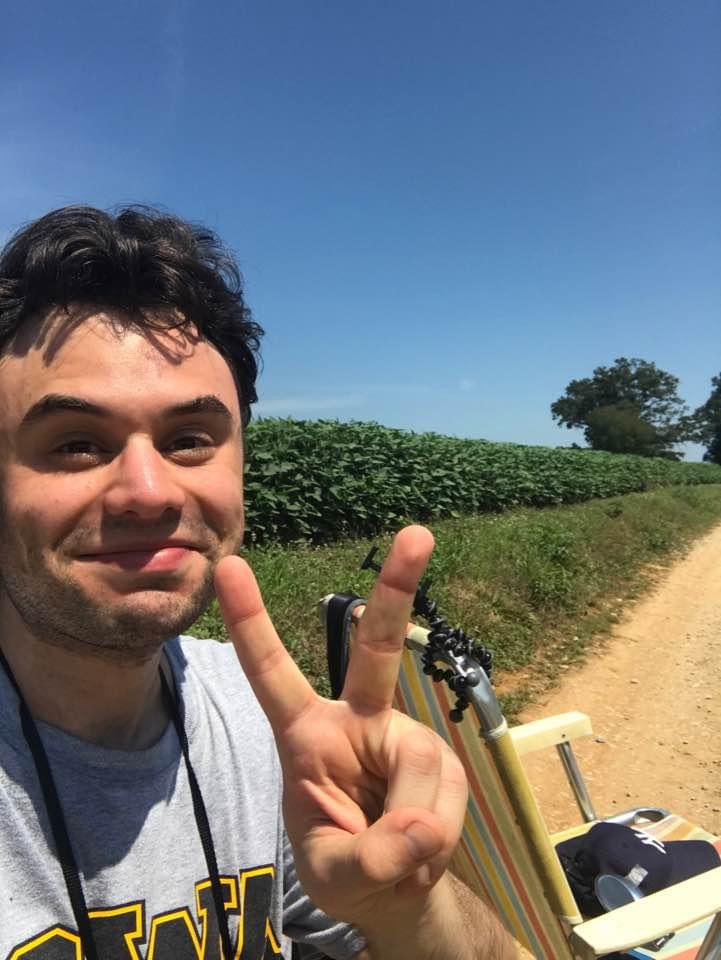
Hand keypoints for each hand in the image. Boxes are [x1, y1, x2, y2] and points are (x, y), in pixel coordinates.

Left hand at [214, 525, 468, 930]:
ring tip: (400, 855)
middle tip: (416, 534)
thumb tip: (422, 828)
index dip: (251, 620)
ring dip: (418, 826)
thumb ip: (370, 857)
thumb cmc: (344, 865)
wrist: (397, 891)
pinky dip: (440, 833)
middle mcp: (360, 720)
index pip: (272, 672)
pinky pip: (448, 795)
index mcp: (306, 734)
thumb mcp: (336, 874)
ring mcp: (405, 735)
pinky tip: (427, 846)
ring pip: (423, 768)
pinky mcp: (442, 760)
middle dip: (398, 587)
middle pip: (378, 648)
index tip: (229, 565)